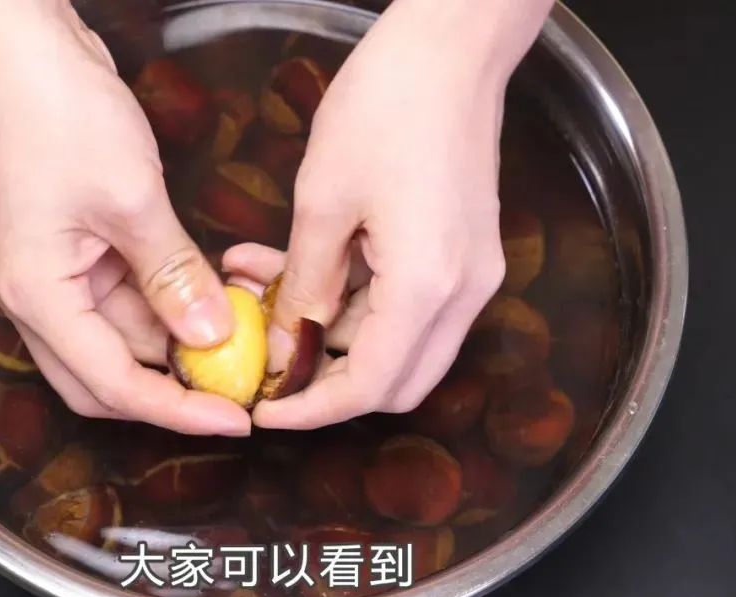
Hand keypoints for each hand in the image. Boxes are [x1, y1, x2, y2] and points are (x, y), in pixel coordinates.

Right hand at [0, 0, 249, 435]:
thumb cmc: (65, 116)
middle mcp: (34, 297)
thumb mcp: (133, 200)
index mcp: (37, 296)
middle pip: (104, 377)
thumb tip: (212, 337)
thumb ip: (173, 277)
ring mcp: (50, 274)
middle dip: (169, 390)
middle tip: (233, 391)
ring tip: (234, 338)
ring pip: (118, 339)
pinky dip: (165, 306)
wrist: (32, 53)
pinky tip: (207, 298)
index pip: (112, 383)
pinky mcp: (72, 251)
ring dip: (173, 343)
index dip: (176, 410)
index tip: (233, 419)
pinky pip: (121, 300)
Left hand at [254, 0, 551, 428]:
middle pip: (397, 381)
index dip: (313, 408)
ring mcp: (471, 275)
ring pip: (399, 344)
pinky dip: (357, 302)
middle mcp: (463, 294)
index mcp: (427, 287)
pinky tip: (303, 265)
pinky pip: (410, 306)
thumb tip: (285, 345)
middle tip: (270, 362)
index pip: (370, 386)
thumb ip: (304, 286)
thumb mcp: (322, 201)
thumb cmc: (386, 107)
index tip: (265, 408)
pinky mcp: (464, 254)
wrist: (450, 49)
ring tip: (264, 287)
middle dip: (329, 383)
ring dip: (333, 332)